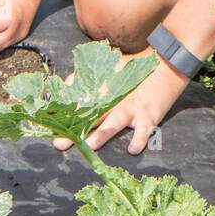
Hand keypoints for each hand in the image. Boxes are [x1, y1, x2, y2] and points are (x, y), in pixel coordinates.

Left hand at [53, 47, 189, 155]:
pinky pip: (144, 130)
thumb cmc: (133, 71)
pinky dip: (140, 139)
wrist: (165, 66)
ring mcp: (132, 109)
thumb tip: (64, 84)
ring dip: (103, 134)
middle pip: (92, 117)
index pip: (79, 103)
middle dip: (75, 131)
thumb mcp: (108, 70)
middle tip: (60, 144)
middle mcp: (115, 101)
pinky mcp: (149, 115)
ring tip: (90, 145)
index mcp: (103, 91)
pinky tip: (133, 149)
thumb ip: (85, 78)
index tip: (49, 127)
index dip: (63, 116)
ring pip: (115, 123)